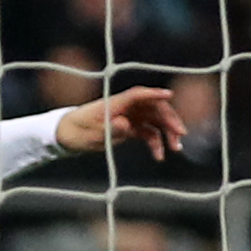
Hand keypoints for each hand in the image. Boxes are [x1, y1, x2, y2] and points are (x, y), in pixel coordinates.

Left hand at [55, 85, 184, 158]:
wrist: (69, 136)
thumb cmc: (78, 131)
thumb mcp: (94, 133)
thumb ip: (111, 128)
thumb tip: (126, 124)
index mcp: (116, 103)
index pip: (138, 95)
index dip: (154, 94)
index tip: (169, 95)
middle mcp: (126, 108)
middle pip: (154, 108)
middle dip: (169, 119)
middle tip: (181, 134)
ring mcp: (130, 117)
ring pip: (155, 121)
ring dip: (167, 132)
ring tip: (175, 148)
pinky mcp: (130, 128)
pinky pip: (148, 133)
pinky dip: (156, 143)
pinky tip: (160, 156)